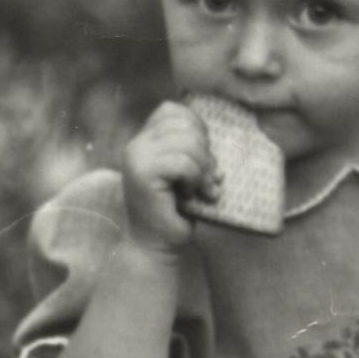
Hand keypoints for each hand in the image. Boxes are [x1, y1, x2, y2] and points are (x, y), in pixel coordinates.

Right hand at [121, 100, 218, 252]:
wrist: (157, 247)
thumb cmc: (177, 211)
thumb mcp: (187, 171)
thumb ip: (193, 147)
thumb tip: (223, 132)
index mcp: (143, 140)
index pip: (173, 110)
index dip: (196, 129)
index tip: (202, 160)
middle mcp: (135, 146)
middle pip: (183, 123)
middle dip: (204, 150)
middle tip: (206, 179)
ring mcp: (136, 159)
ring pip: (186, 142)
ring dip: (203, 168)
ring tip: (201, 190)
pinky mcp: (143, 176)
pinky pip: (183, 162)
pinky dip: (196, 179)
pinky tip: (192, 195)